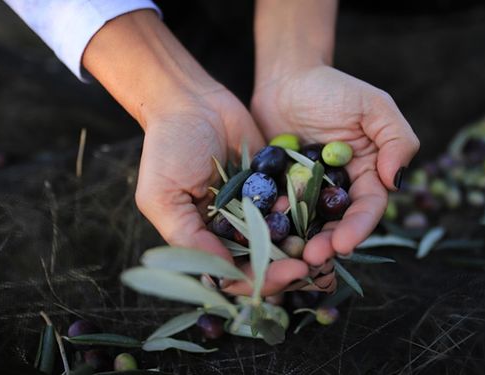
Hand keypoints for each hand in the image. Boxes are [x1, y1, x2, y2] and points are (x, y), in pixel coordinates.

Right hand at [83, 10, 310, 295]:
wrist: (191, 101)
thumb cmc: (167, 148)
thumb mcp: (164, 197)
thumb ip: (188, 237)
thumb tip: (221, 276)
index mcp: (202, 239)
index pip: (232, 274)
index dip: (259, 280)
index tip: (285, 274)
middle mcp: (230, 229)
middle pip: (262, 262)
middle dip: (285, 268)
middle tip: (309, 266)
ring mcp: (253, 207)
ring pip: (281, 238)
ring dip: (300, 245)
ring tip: (321, 246)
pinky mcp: (272, 184)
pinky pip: (292, 203)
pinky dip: (304, 211)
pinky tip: (318, 212)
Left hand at [251, 65, 419, 265]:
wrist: (286, 79)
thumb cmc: (333, 88)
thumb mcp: (373, 106)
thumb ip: (396, 139)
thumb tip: (396, 181)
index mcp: (367, 175)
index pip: (367, 207)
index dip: (358, 228)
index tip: (343, 244)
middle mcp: (339, 190)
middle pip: (337, 224)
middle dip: (328, 244)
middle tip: (312, 259)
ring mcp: (306, 193)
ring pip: (307, 225)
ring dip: (300, 243)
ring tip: (289, 257)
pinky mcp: (278, 190)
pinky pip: (276, 211)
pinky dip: (272, 224)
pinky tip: (263, 234)